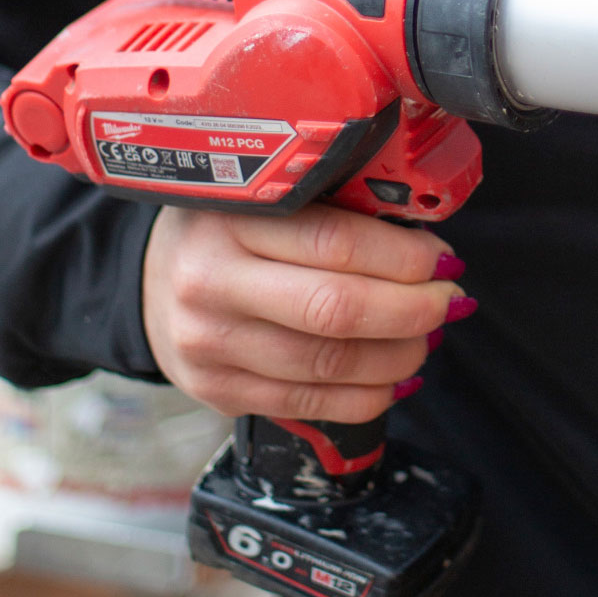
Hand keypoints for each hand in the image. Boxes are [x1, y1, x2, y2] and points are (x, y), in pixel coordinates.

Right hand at [141, 203, 470, 421]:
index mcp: (233, 218)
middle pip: (337, 310)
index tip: (444, 259)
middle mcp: (213, 283)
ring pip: (328, 365)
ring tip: (426, 338)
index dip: (406, 256)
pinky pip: (308, 403)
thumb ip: (335, 206)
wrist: (148, 278)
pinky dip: (366, 397)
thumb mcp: (267, 193)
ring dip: (397, 356)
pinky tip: (393, 378)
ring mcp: (211, 345)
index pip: (338, 242)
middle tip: (449, 300)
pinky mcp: (217, 392)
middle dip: (413, 311)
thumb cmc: (227, 225)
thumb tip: (426, 238)